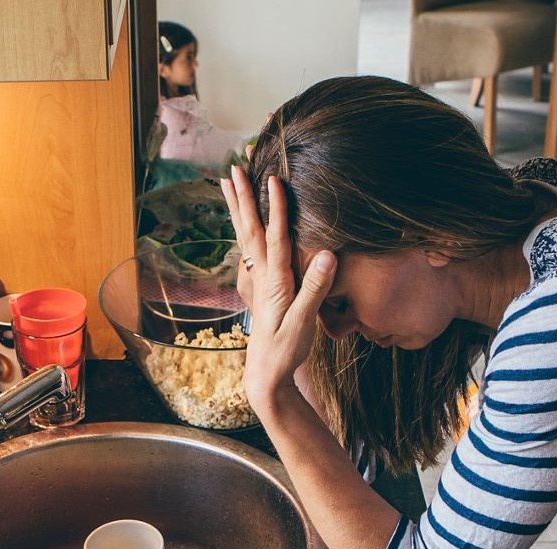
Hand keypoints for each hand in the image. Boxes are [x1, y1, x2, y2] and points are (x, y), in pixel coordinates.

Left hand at [221, 165, 335, 413]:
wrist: (266, 373)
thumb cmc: (286, 349)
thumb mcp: (304, 322)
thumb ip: (315, 288)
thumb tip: (329, 254)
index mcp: (275, 280)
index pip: (275, 237)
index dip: (276, 208)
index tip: (274, 179)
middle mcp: (262, 275)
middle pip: (250, 228)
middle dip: (244, 197)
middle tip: (235, 167)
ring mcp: (258, 280)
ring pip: (245, 235)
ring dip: (237, 207)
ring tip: (228, 182)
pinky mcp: (260, 286)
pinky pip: (248, 248)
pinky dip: (244, 227)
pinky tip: (241, 220)